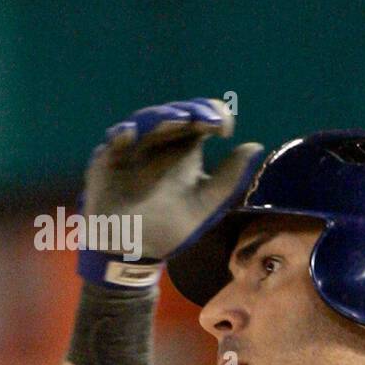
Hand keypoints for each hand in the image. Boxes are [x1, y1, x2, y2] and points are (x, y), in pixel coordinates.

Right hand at [80, 98, 264, 264]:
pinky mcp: (108, 159)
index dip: (213, 115)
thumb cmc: (171, 227)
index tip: (224, 127)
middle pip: (176, 115)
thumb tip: (256, 147)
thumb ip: (230, 178)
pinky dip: (121, 135)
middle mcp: (160, 143)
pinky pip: (113, 142)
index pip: (200, 120)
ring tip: (179, 119)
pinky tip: (130, 134)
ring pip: (146, 122)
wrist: (136, 252)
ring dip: (161, 118)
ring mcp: (133, 148)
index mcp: (185, 150)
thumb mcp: (206, 205)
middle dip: (191, 112)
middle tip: (206, 118)